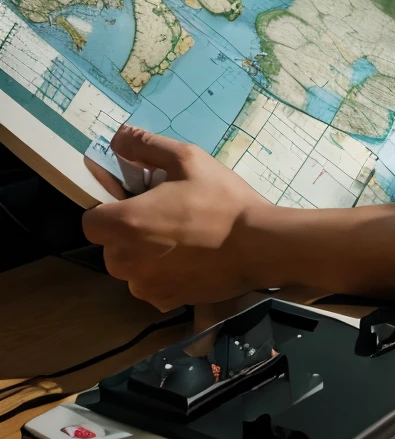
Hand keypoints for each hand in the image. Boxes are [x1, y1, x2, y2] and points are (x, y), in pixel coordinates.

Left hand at [82, 126, 269, 310]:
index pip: (91, 220)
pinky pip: (150, 285)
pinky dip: (161, 273)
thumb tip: (118, 138)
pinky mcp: (165, 300)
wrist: (259, 245)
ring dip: (143, 254)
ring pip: (129, 267)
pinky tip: (189, 259)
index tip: (133, 200)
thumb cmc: (221, 200)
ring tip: (179, 238)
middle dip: (127, 230)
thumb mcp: (188, 159)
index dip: (108, 208)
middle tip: (163, 214)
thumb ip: (146, 146)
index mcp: (126, 223)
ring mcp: (145, 285)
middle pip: (109, 245)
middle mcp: (127, 261)